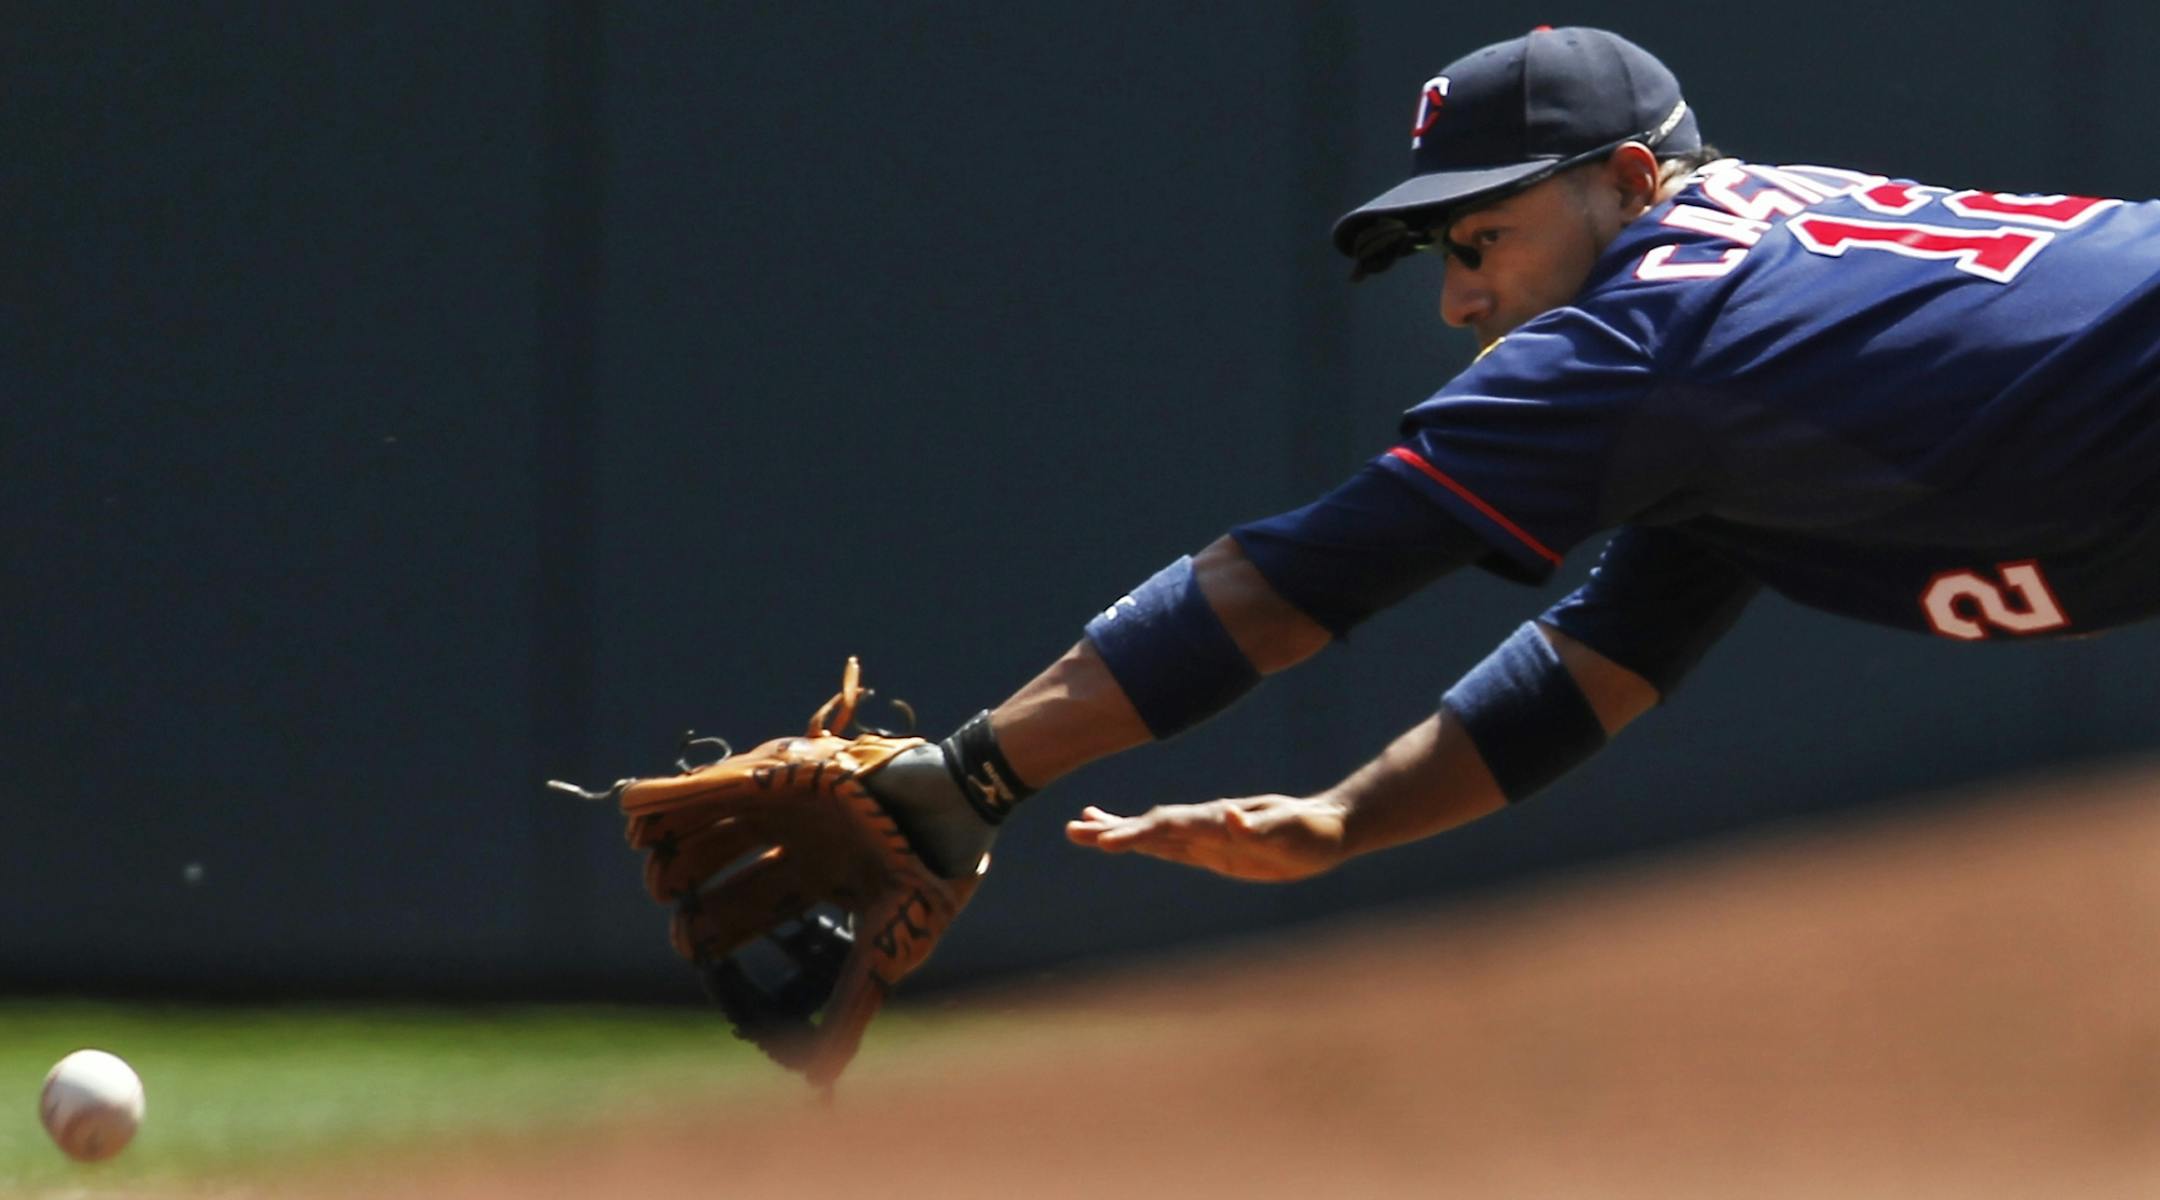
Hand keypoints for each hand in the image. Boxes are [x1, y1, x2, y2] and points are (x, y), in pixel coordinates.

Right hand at [1064, 794, 1348, 881]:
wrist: (1327, 827)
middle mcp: (1205, 824)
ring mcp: (1205, 836)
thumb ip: (1259, 825)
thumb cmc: (1311, 830)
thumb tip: (1231, 816)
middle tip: (1071, 831)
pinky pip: (1168, 846)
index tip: (1104, 838)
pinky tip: (1121, 836)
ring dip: (1117, 831)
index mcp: (1217, 820)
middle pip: (1150, 826)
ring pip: (1152, 834)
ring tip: (1079, 828)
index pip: (1168, 825)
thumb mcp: (1289, 829)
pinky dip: (1142, 840)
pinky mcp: (1210, 850)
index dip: (1135, 831)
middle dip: (1112, 829)